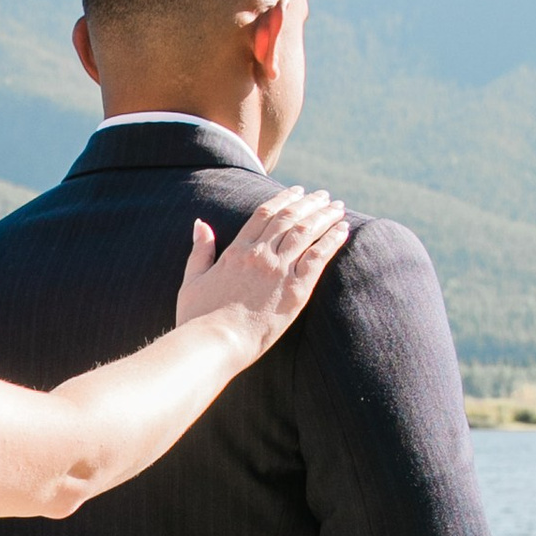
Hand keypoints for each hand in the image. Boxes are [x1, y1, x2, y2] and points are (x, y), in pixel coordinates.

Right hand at [176, 188, 349, 346]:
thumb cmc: (198, 319)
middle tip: (323, 196)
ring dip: (324, 216)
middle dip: (309, 203)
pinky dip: (332, 240)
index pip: (264, 214)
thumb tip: (201, 224)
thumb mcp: (192, 280)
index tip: (298, 191)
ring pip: (306, 232)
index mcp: (236, 251)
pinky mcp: (296, 291)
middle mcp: (260, 255)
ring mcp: (279, 271)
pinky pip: (318, 257)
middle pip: (289, 218)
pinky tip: (343, 229)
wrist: (215, 343)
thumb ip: (200, 250)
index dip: (284, 199)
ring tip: (337, 207)